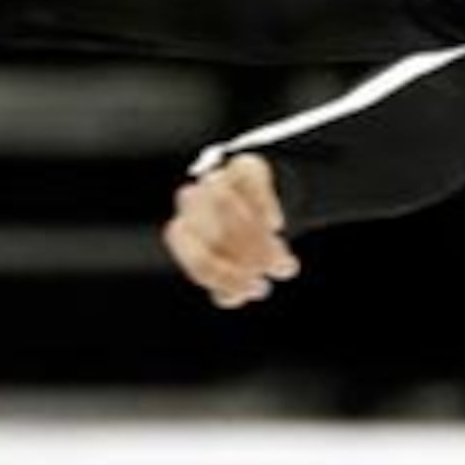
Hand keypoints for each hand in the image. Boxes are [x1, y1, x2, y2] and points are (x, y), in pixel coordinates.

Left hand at [165, 155, 298, 307]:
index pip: (199, 260)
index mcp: (183, 234)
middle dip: (250, 257)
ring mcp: (215, 181)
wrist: (250, 193)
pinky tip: (276, 225)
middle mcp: (193, 205)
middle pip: (216, 235)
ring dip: (258, 237)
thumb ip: (227, 286)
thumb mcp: (232, 268)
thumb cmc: (235, 241)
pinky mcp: (242, 165)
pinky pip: (250, 183)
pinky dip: (262, 205)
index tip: (255, 289)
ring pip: (228, 206)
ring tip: (282, 257)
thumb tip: (230, 298)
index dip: (226, 277)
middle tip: (276, 272)